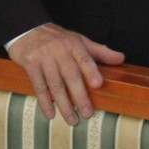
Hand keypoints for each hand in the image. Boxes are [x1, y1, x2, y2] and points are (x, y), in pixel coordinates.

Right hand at [6, 23, 124, 124]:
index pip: (85, 59)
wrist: (27, 29)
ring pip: (55, 84)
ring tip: (72, 120)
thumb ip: (100, 51)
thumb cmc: (57, 38)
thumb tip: (121, 58)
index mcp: (74, 45)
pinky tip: (50, 114)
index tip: (98, 85)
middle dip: (80, 96)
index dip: (91, 71)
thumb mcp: (79, 40)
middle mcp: (59, 51)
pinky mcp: (30, 64)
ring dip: (64, 104)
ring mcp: (44, 58)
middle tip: (87, 114)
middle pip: (71, 75)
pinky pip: (38, 85)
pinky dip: (44, 101)